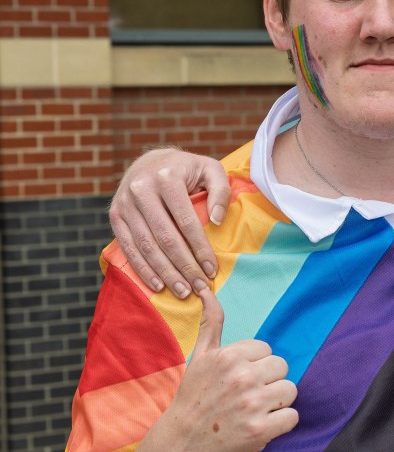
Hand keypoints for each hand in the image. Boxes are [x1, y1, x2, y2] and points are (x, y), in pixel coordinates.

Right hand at [109, 148, 230, 297]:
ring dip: (165, 272)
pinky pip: (128, 247)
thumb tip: (217, 220)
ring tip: (183, 291)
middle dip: (184, 266)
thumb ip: (220, 191)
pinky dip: (142, 268)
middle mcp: (141, 190)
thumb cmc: (187, 170)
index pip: (186, 221)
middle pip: (165, 237)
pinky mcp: (115, 215)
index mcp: (166, 178)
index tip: (212, 269)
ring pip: (146, 246)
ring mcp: (124, 203)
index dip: (200, 248)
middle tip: (199, 287)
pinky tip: (158, 284)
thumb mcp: (210, 169)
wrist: (151, 161)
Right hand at [156, 289, 298, 451]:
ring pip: (291, 390)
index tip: (238, 380)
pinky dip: (281, 423)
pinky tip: (261, 425)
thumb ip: (211, 323)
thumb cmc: (194, 397)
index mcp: (229, 356)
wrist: (181, 443)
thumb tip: (207, 290)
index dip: (256, 366)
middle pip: (282, 368)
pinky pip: (293, 416)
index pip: (268, 350)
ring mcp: (252, 404)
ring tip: (254, 410)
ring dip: (277, 402)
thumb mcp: (200, 356)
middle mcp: (242, 377)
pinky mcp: (260, 430)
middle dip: (269, 382)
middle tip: (247, 396)